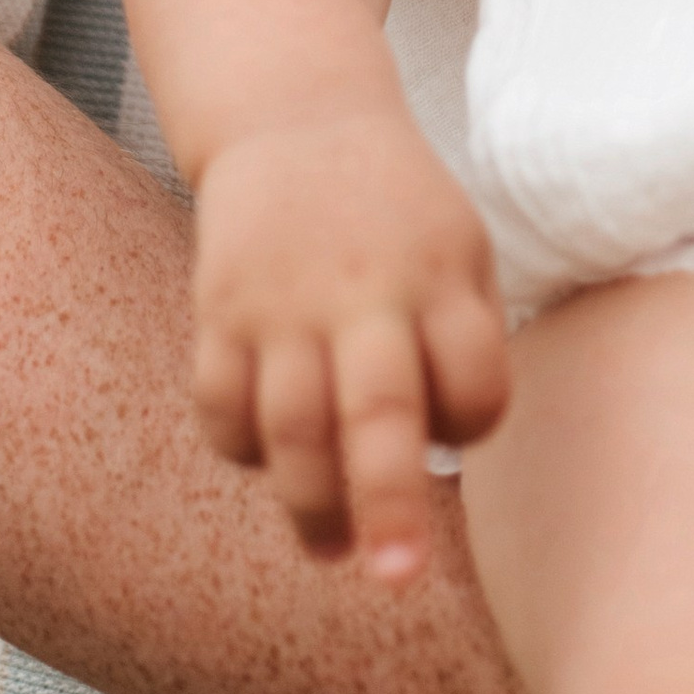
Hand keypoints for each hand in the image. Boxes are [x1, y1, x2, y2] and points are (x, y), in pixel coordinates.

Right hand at [192, 109, 509, 584]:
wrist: (297, 116)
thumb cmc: (399, 209)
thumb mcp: (461, 245)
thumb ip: (468, 340)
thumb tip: (455, 455)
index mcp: (440, 271)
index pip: (475, 379)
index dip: (471, 420)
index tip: (458, 424)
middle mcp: (363, 290)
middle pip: (377, 413)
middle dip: (388, 505)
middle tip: (396, 577)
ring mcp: (283, 303)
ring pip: (289, 428)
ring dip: (309, 506)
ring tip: (333, 553)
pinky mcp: (218, 308)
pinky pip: (221, 405)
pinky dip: (241, 449)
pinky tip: (270, 462)